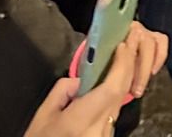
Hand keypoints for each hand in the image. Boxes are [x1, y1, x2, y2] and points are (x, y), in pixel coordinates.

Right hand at [23, 26, 167, 136]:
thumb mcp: (44, 114)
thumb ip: (63, 89)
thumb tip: (80, 80)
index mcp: (81, 121)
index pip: (111, 89)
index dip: (120, 65)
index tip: (121, 47)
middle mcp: (99, 130)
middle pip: (120, 94)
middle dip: (127, 66)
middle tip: (127, 43)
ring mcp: (105, 136)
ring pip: (118, 103)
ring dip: (123, 79)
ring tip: (122, 57)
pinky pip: (113, 113)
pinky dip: (115, 95)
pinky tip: (113, 81)